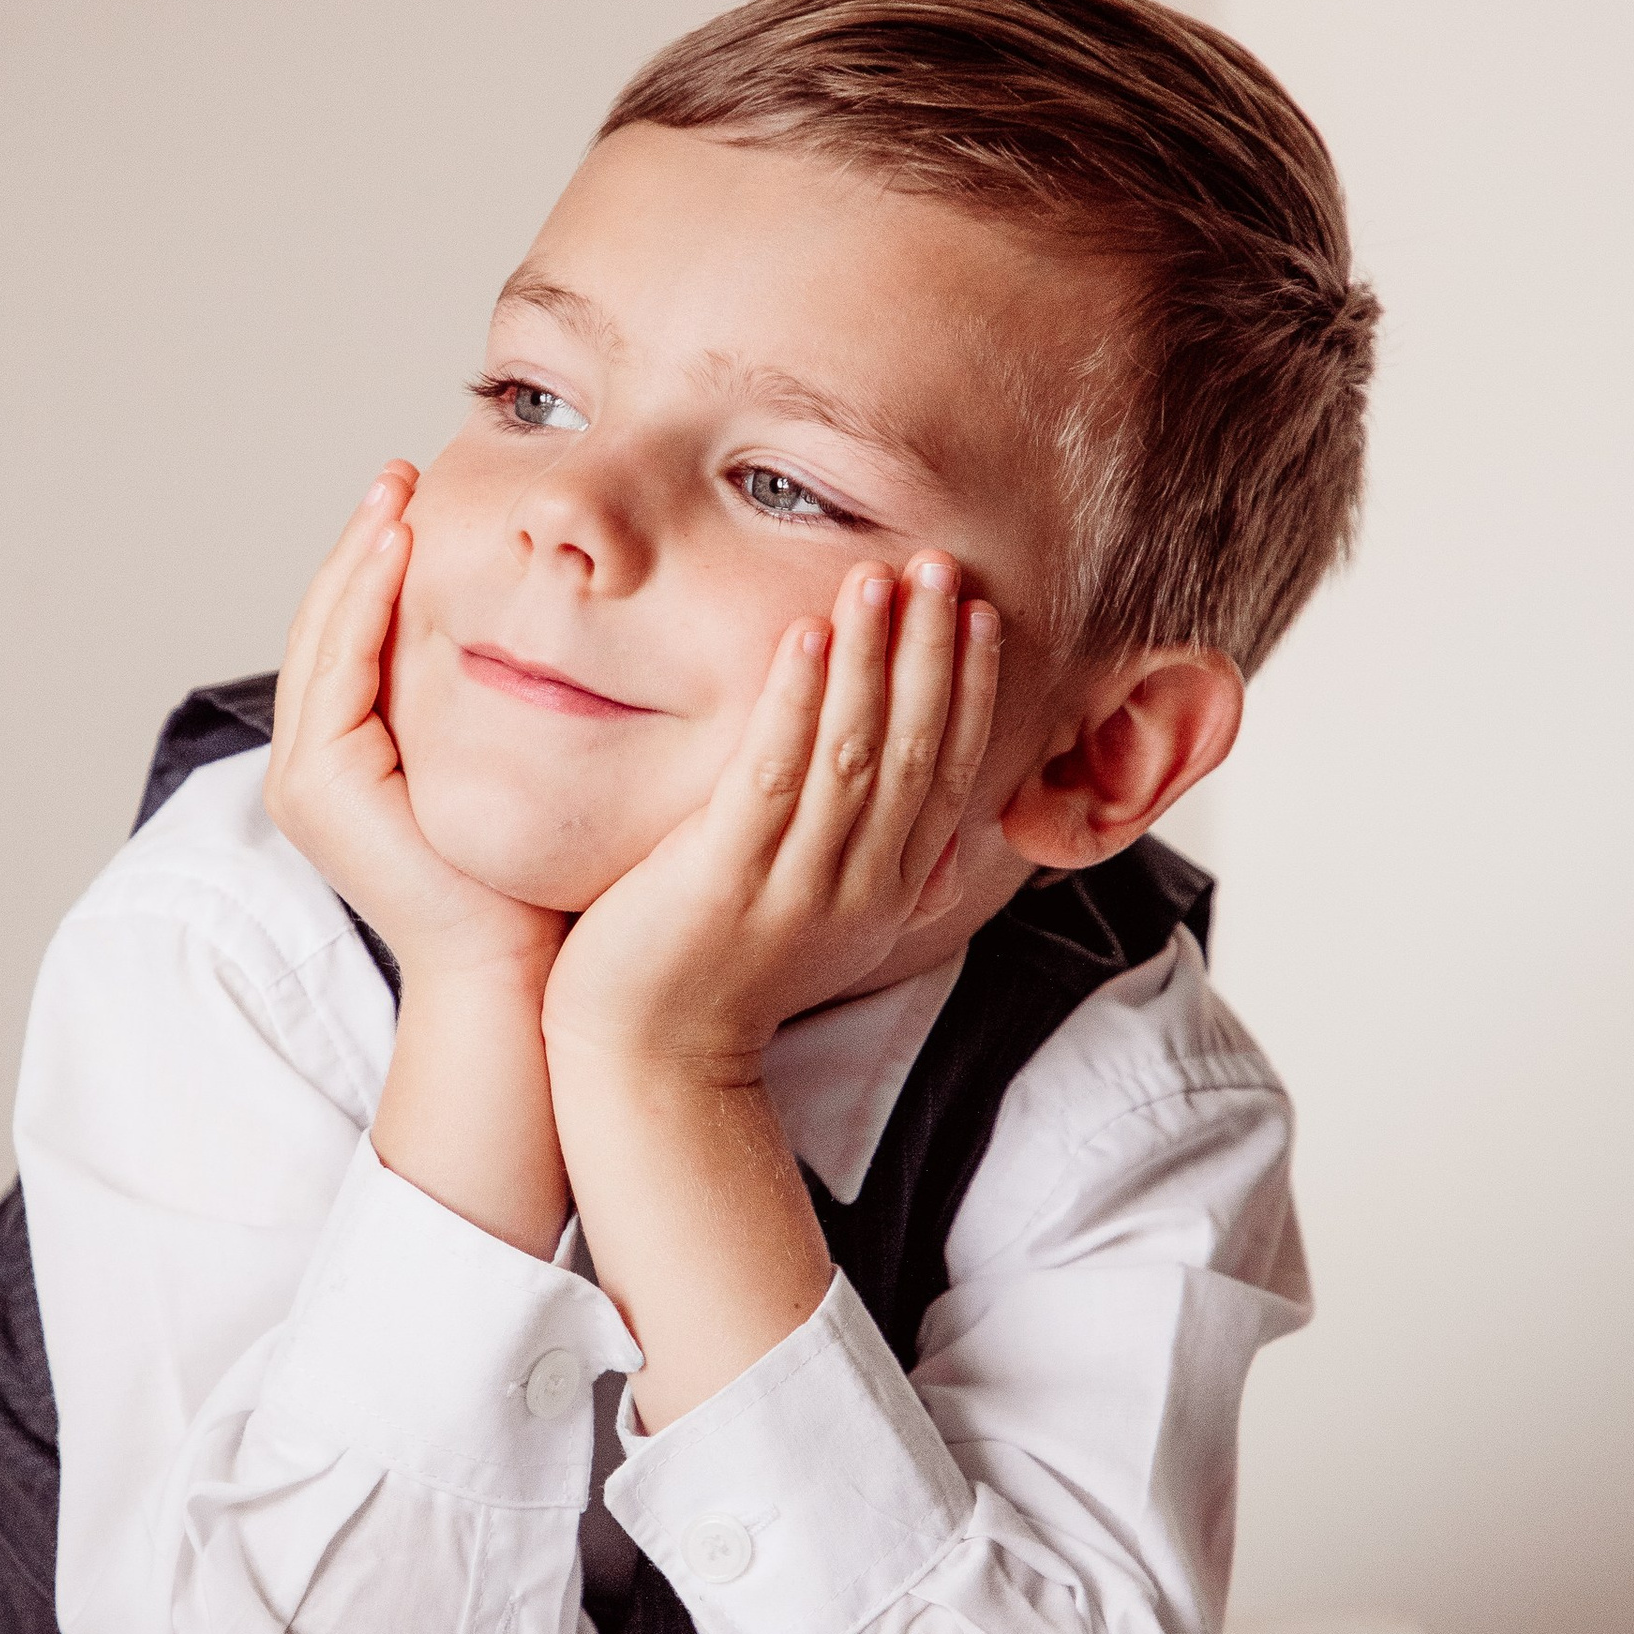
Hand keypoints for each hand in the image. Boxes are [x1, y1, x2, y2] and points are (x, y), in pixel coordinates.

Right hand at [265, 464, 566, 993]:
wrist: (513, 968)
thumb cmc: (525, 880)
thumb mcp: (505, 764)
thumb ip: (492, 701)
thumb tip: (538, 625)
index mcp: (346, 760)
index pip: (353, 638)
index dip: (378, 565)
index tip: (417, 498)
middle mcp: (312, 766)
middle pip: (326, 625)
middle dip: (361, 544)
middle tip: (399, 475)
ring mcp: (305, 777)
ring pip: (324, 635)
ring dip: (357, 558)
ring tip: (395, 493)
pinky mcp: (318, 785)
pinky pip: (339, 667)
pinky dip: (364, 603)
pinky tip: (399, 549)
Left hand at [541, 556, 997, 1085]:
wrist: (655, 1066)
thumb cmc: (721, 981)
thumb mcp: (826, 931)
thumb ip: (881, 878)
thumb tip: (942, 848)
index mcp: (887, 889)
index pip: (947, 771)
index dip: (966, 689)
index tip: (978, 615)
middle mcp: (858, 884)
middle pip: (914, 748)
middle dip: (931, 651)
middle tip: (942, 566)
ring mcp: (795, 884)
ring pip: (854, 752)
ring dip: (872, 658)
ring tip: (878, 578)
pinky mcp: (726, 879)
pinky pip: (772, 778)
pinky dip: (793, 703)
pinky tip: (803, 638)